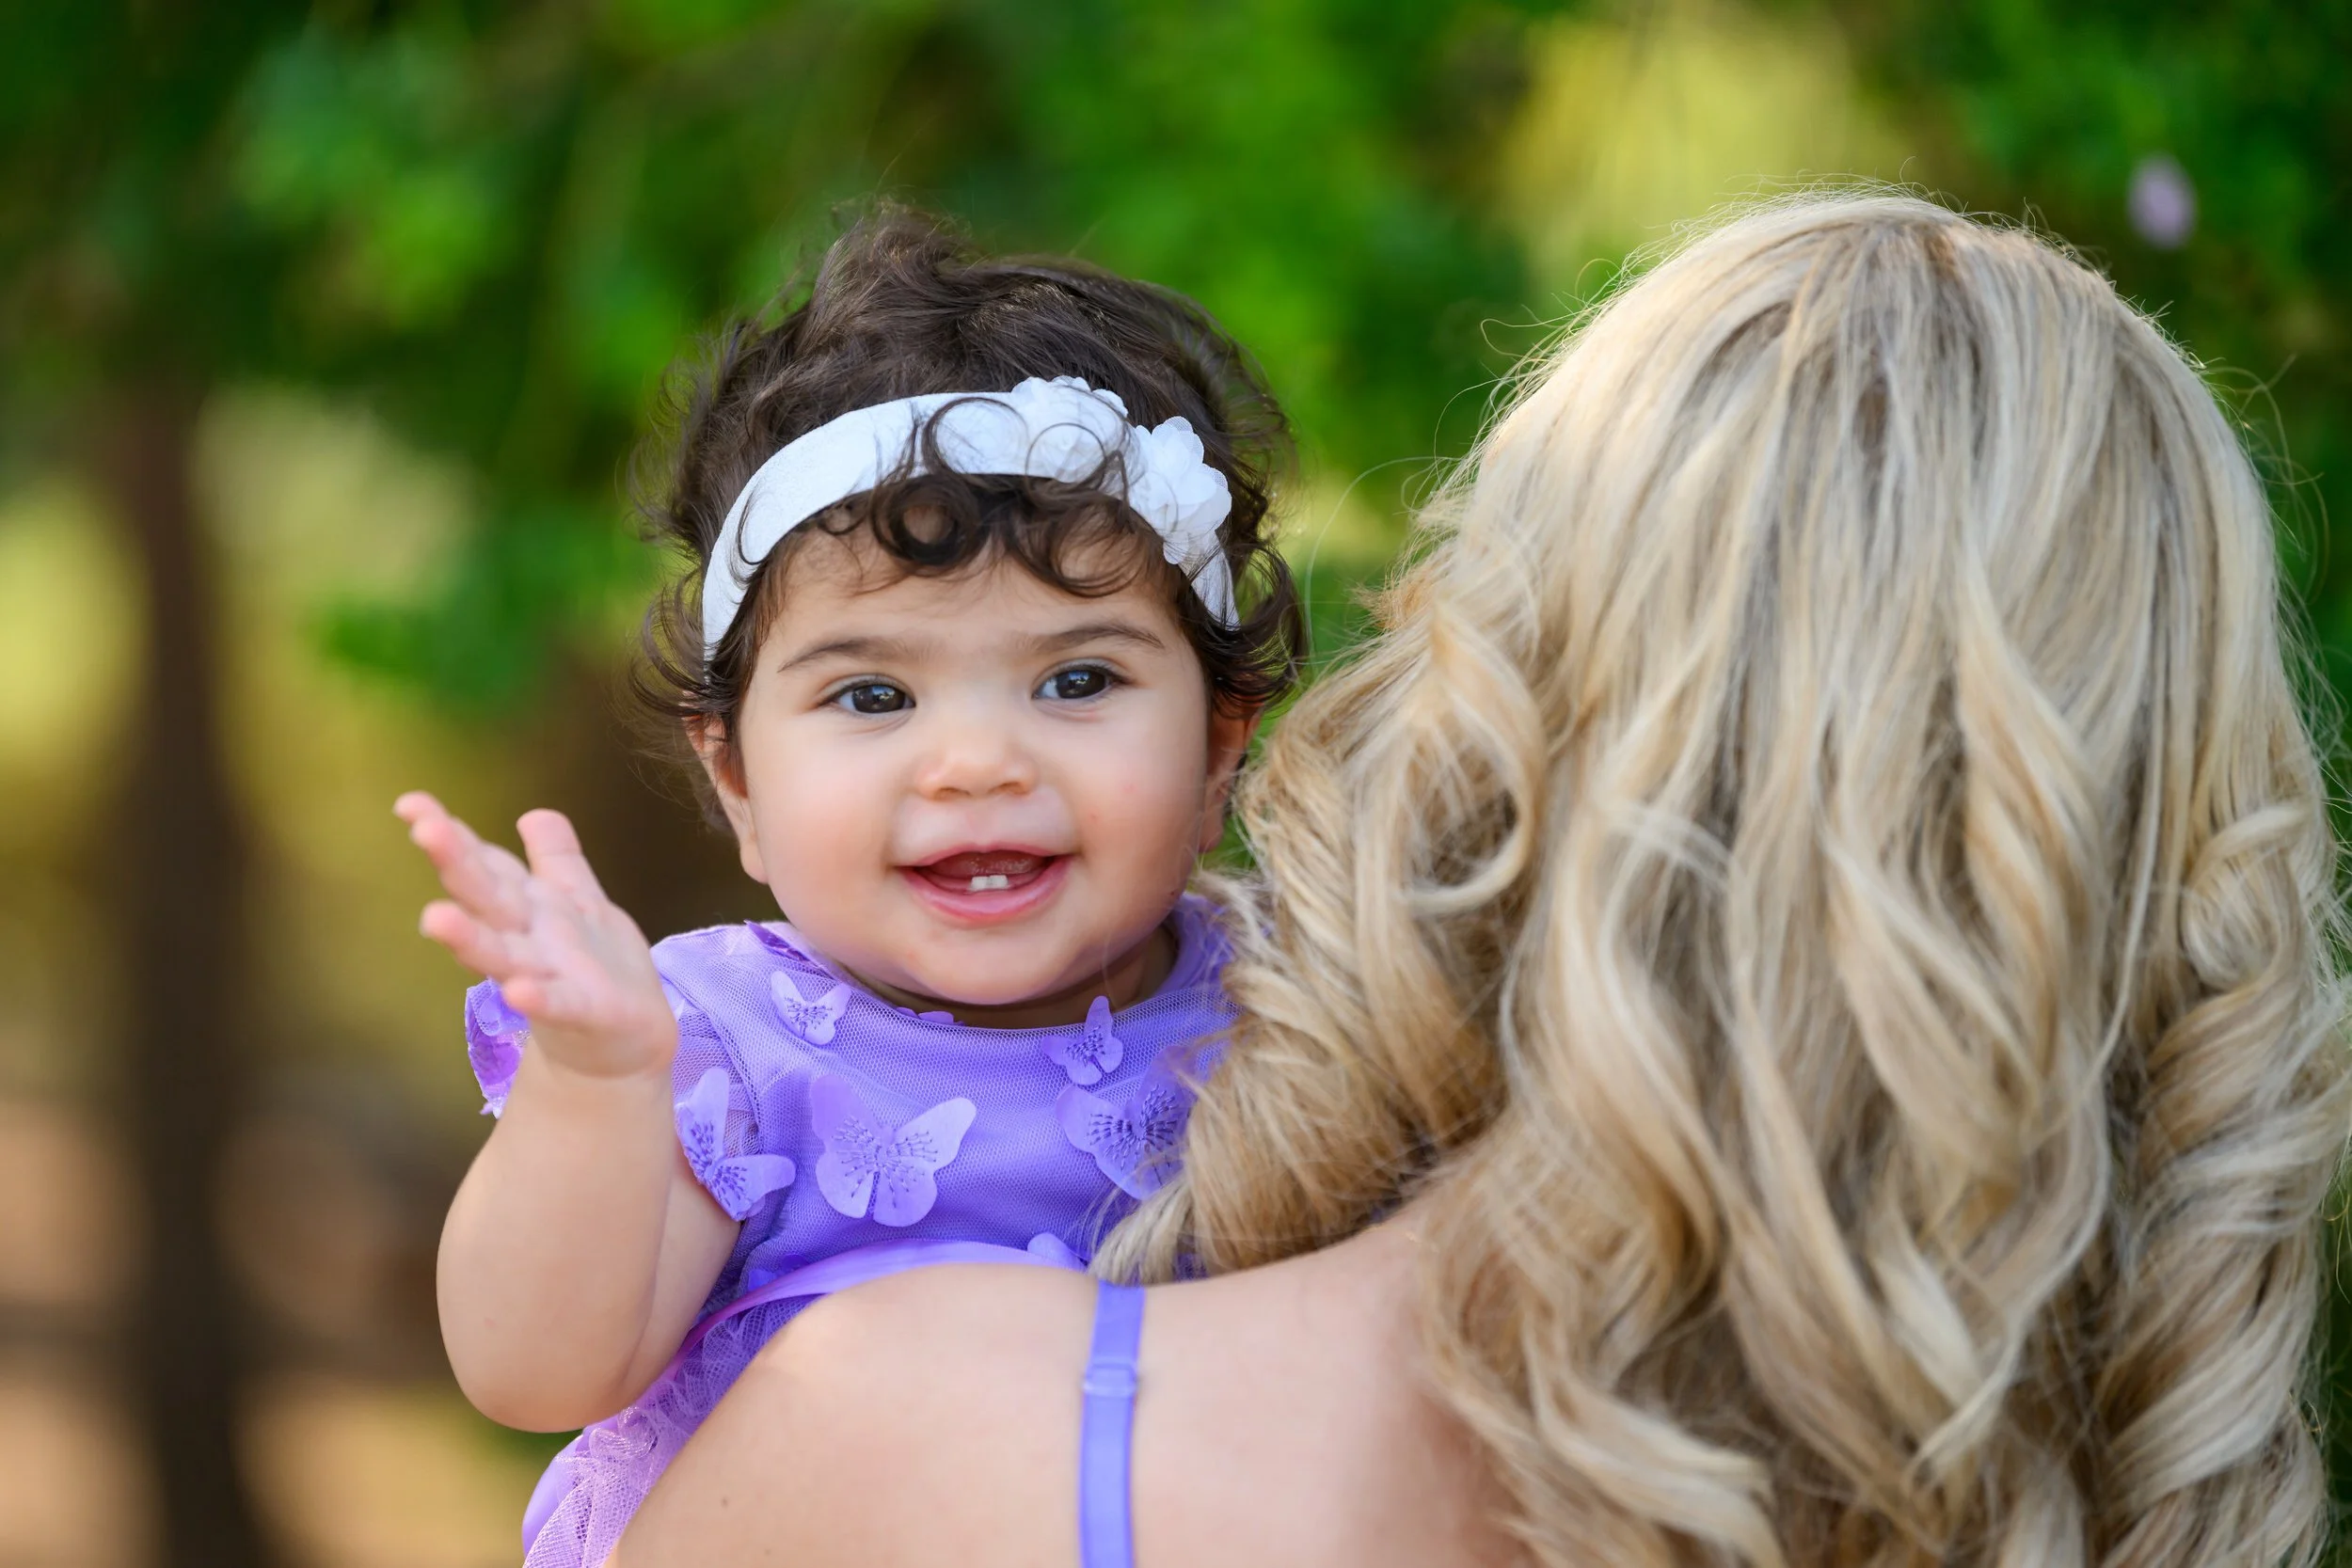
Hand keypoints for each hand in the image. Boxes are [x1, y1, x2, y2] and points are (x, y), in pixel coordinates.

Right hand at [397, 792, 676, 1081]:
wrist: (629, 1044)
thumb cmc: (596, 970)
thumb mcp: (581, 903)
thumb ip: (557, 861)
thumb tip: (533, 813)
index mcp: (530, 907)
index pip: (485, 863)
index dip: (451, 831)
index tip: (410, 802)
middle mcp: (528, 939)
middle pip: (487, 897)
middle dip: (456, 862)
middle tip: (423, 828)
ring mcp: (549, 977)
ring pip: (503, 952)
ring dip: (469, 937)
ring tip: (434, 917)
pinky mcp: (583, 1013)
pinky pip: (558, 1003)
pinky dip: (539, 999)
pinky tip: (519, 990)